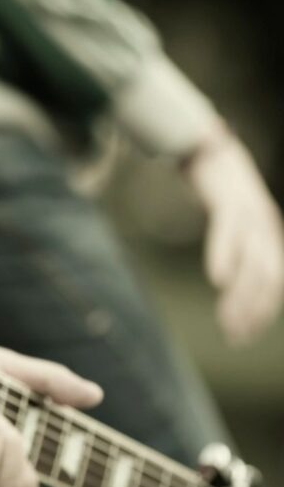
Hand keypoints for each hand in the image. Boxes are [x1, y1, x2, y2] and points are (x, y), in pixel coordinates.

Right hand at [183, 125, 283, 343]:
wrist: (211, 149)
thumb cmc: (218, 192)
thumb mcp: (233, 224)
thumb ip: (237, 248)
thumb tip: (228, 281)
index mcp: (268, 237)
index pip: (274, 284)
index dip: (261, 313)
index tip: (241, 337)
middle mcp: (266, 228)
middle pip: (268, 278)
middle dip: (253, 311)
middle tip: (234, 336)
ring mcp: (250, 214)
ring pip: (254, 260)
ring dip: (241, 294)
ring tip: (225, 318)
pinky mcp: (229, 200)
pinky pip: (229, 231)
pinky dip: (225, 256)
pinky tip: (217, 279)